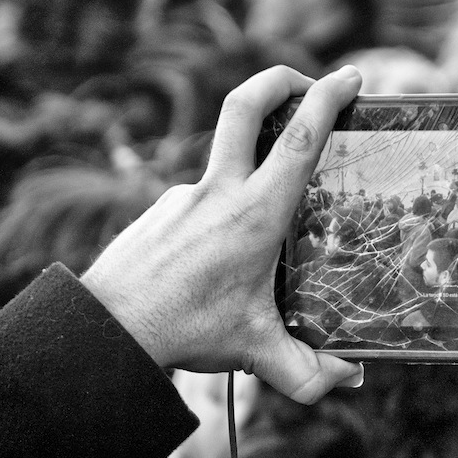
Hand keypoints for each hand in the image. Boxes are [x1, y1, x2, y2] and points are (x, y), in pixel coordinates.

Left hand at [81, 65, 363, 403]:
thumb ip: (308, 371)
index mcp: (255, 213)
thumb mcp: (255, 350)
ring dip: (255, 160)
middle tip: (310, 83)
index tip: (351, 77)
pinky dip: (223, 207)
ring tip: (271, 217)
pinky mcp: (161, 207)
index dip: (328, 98)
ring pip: (227, 157)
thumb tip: (350, 381)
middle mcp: (219, 191)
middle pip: (245, 103)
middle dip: (282, 79)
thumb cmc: (183, 331)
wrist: (107, 328)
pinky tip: (221, 254)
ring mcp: (184, 193)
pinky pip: (203, 194)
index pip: (298, 138)